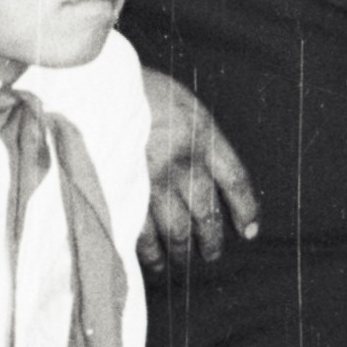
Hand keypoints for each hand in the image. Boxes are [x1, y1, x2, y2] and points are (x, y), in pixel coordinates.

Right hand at [138, 69, 259, 270]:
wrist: (97, 84)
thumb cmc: (138, 89)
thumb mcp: (181, 101)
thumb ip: (197, 135)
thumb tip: (207, 170)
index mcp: (202, 134)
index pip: (235, 180)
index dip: (246, 209)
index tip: (249, 230)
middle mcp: (184, 162)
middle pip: (207, 213)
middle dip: (211, 239)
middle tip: (211, 252)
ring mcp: (155, 181)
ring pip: (179, 231)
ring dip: (182, 251)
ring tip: (181, 259)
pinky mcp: (127, 194)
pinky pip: (146, 236)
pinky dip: (152, 254)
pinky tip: (155, 262)